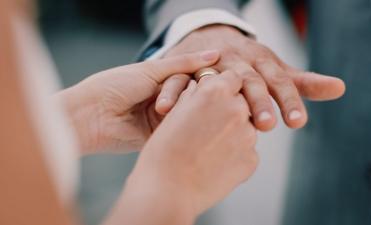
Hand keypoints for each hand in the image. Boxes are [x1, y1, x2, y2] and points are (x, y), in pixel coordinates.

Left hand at [56, 50, 219, 153]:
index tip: (206, 77)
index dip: (197, 77)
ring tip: (159, 111)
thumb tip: (214, 54)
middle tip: (162, 103)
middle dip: (181, 95)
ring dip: (177, 111)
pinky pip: (176, 130)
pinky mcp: (158, 137)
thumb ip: (183, 64)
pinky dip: (176, 126)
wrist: (90, 115)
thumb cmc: (115, 86)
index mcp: (160, 80)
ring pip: (184, 112)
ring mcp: (161, 118)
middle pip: (189, 94)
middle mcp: (163, 98)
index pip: (190, 77)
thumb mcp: (151, 70)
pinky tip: (176, 125)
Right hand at [127, 71, 257, 219]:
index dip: (223, 86)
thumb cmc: (163, 152)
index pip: (233, 77)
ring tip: (208, 148)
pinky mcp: (251, 160)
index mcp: (216, 91)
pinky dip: (234, 154)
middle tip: (210, 125)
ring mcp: (247, 136)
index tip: (215, 96)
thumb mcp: (173, 113)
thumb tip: (199, 87)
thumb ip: (192, 95)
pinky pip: (246, 150)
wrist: (167, 190)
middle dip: (229, 109)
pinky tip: (214, 163)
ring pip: (246, 127)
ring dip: (233, 132)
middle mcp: (237, 109)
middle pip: (242, 101)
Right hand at [156, 25, 345, 130]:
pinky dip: (173, 92)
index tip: (297, 122)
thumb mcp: (274, 69)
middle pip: (250, 79)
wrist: (211, 38)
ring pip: (214, 78)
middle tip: (265, 125)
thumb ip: (301, 83)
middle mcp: (237, 60)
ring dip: (215, 97)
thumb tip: (339, 88)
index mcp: (261, 61)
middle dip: (257, 101)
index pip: (278, 80)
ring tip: (218, 118)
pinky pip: (178, 79)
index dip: (288, 99)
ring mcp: (210, 62)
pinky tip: (167, 110)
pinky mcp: (185, 66)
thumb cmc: (248, 62)